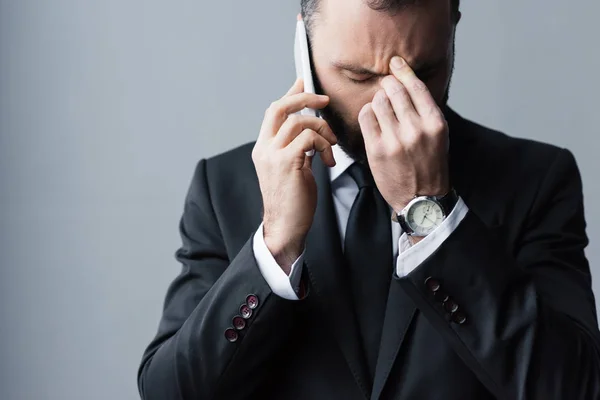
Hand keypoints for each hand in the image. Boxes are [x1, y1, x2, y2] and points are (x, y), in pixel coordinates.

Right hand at [252, 78, 336, 271]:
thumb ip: (298, 148)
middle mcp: (264, 148)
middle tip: (325, 101)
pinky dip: (323, 145)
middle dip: (305, 98)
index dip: (290, 93)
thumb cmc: (293, 201)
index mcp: (264, 147)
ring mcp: (272, 155)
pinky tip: (328, 161)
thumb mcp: (294, 168)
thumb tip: (311, 130)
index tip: (304, 82)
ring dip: (321, 129)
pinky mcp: (286, 163)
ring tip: (330, 145)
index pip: (274, 111)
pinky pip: (308, 139)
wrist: (286, 227)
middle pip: (280, 107)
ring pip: (298, 121)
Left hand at [358, 56, 449, 212]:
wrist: (422, 199)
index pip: (416, 86)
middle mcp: (416, 129)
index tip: (395, 62)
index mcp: (435, 123)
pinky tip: (373, 120)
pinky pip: (366, 117)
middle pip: (394, 90)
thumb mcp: (438, 136)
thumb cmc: (429, 166)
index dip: (403, 70)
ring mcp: (396, 139)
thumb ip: (424, 111)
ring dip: (377, 101)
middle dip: (388, 85)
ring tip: (382, 111)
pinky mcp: (378, 149)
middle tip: (386, 88)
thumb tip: (405, 83)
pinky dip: (367, 114)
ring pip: (378, 101)